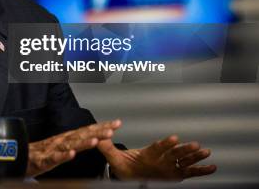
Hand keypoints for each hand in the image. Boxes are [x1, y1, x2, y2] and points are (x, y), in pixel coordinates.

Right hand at [26, 119, 120, 176]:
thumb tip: (92, 139)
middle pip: (80, 135)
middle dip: (97, 131)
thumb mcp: (59, 149)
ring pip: (68, 145)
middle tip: (112, 128)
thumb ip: (73, 144)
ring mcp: (50, 150)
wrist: (15, 158)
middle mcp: (59, 141)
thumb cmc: (37, 155)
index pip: (86, 130)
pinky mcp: (41, 161)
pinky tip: (71, 155)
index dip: (101, 127)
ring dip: (82, 142)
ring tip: (95, 140)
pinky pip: (52, 158)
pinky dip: (62, 156)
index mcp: (65, 139)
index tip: (116, 123)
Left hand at [98, 135, 216, 180]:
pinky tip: (211, 167)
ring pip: (184, 159)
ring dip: (194, 156)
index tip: (173, 138)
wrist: (130, 173)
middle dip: (183, 149)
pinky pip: (190, 172)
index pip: (158, 147)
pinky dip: (201, 170)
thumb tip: (99, 137)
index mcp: (148, 153)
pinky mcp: (175, 174)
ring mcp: (170, 166)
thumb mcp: (114, 158)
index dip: (165, 143)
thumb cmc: (124, 165)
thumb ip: (107, 147)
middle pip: (174, 152)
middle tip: (194, 144)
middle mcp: (162, 158)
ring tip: (205, 151)